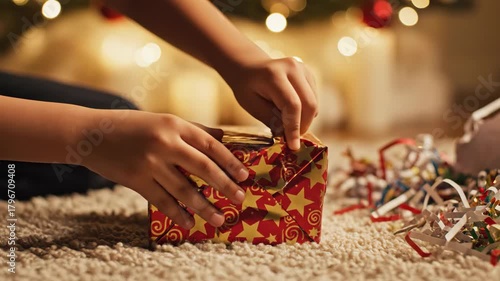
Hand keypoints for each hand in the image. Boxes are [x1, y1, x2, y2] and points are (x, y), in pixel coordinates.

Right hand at [81, 110, 248, 228]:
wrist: (92, 133)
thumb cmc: (132, 125)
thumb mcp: (163, 120)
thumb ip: (193, 129)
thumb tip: (223, 137)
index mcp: (174, 124)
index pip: (210, 144)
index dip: (230, 161)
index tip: (244, 175)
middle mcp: (164, 142)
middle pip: (203, 167)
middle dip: (224, 185)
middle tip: (239, 198)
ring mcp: (149, 162)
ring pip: (184, 189)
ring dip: (203, 206)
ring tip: (218, 218)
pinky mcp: (135, 179)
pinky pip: (162, 200)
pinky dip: (177, 213)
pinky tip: (188, 222)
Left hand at [225, 56, 317, 150]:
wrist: (250, 66)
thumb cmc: (247, 87)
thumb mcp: (252, 106)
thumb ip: (271, 120)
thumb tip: (288, 137)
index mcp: (274, 75)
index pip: (292, 105)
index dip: (294, 128)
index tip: (293, 146)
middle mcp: (292, 68)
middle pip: (309, 103)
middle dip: (303, 125)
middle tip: (292, 139)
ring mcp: (303, 68)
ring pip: (314, 102)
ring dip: (305, 120)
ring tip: (288, 125)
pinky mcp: (309, 73)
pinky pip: (313, 98)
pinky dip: (306, 111)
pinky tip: (291, 113)